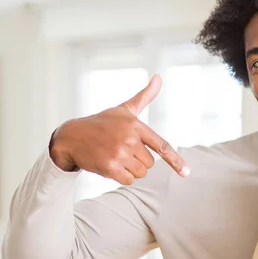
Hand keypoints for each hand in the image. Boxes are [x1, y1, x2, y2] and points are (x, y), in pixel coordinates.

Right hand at [50, 75, 188, 184]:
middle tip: (121, 149)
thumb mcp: (124, 109)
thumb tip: (159, 78)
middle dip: (138, 160)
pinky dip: (121, 176)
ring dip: (130, 169)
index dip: (175, 160)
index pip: (162, 146)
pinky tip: (110, 165)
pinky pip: (128, 180)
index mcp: (136, 126)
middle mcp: (129, 139)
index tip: (186, 173)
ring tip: (115, 156)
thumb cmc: (101, 122)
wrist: (71, 136)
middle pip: (150, 164)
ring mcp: (119, 153)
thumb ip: (144, 97)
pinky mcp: (109, 167)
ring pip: (140, 173)